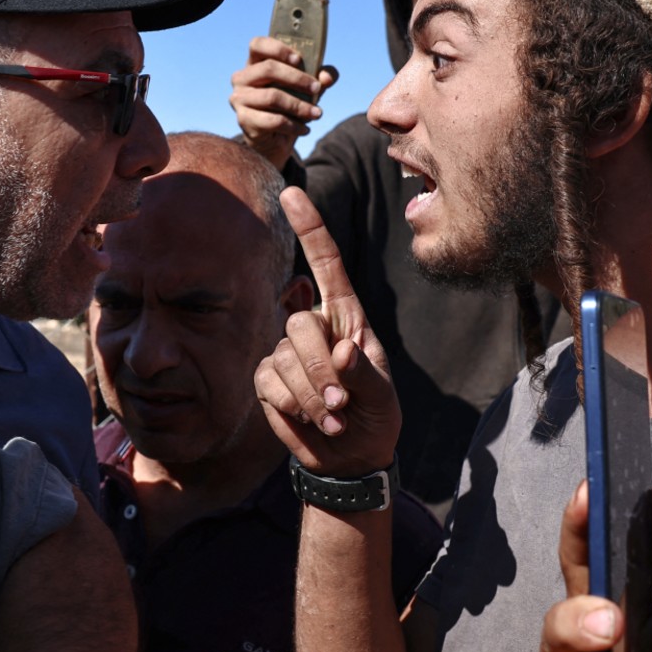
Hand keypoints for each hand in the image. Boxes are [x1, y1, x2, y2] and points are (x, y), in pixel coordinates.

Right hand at [230, 36, 338, 166]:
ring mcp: (239, 99)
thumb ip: (320, 77)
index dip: (277, 49)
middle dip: (297, 78)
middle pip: (268, 68)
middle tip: (317, 88)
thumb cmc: (290, 105)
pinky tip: (305, 129)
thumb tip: (327, 77)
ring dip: (299, 106)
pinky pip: (273, 120)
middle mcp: (242, 78)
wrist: (275, 139)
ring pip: (272, 96)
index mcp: (255, 63)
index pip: (257, 44)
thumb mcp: (307, 88)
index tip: (298, 59)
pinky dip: (293, 125)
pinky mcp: (243, 120)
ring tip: (317, 113)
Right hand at [252, 187, 400, 479]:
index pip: (326, 265)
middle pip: (299, 323)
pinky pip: (269, 382)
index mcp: (348, 318)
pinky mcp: (269, 379)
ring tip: (334, 418)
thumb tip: (341, 351)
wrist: (350, 458)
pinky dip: (292, 406)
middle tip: (342, 404)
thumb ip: (363, 374)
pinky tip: (313, 422)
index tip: (292, 192)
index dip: (310, 228)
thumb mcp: (382, 399)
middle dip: (318, 369)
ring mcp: (287, 352)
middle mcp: (315, 328)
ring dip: (311, 396)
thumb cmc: (374, 418)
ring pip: (283, 356)